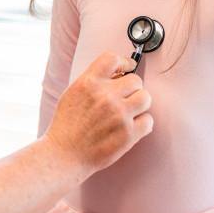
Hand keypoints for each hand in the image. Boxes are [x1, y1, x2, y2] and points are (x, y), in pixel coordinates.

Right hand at [42, 51, 152, 172]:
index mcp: (89, 83)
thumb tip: (117, 72)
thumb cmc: (66, 125)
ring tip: (129, 111)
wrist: (64, 154)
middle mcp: (105, 96)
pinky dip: (142, 124)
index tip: (126, 68)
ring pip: (146, 98)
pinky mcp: (128, 134)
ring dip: (139, 104)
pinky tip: (131, 127)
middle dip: (131, 88)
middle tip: (124, 98)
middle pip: (135, 79)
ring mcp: (119, 115)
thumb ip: (93, 80)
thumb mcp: (72, 92)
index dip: (123, 62)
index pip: (113, 58)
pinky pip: (149, 121)